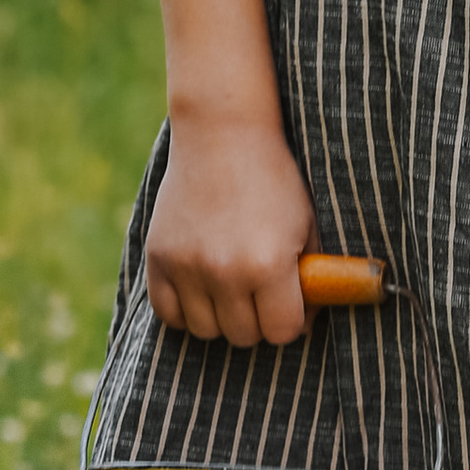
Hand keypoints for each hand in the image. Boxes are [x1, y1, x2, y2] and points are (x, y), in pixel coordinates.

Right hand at [145, 105, 316, 345]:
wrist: (222, 133)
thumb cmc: (273, 178)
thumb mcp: (306, 225)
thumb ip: (311, 278)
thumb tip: (303, 326)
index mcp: (268, 264)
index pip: (282, 332)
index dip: (292, 322)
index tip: (291, 305)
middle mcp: (224, 271)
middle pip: (243, 336)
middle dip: (258, 320)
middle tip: (261, 292)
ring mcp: (186, 266)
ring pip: (205, 331)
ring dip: (221, 318)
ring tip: (231, 288)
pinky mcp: (158, 257)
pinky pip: (168, 313)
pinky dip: (185, 310)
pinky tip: (201, 288)